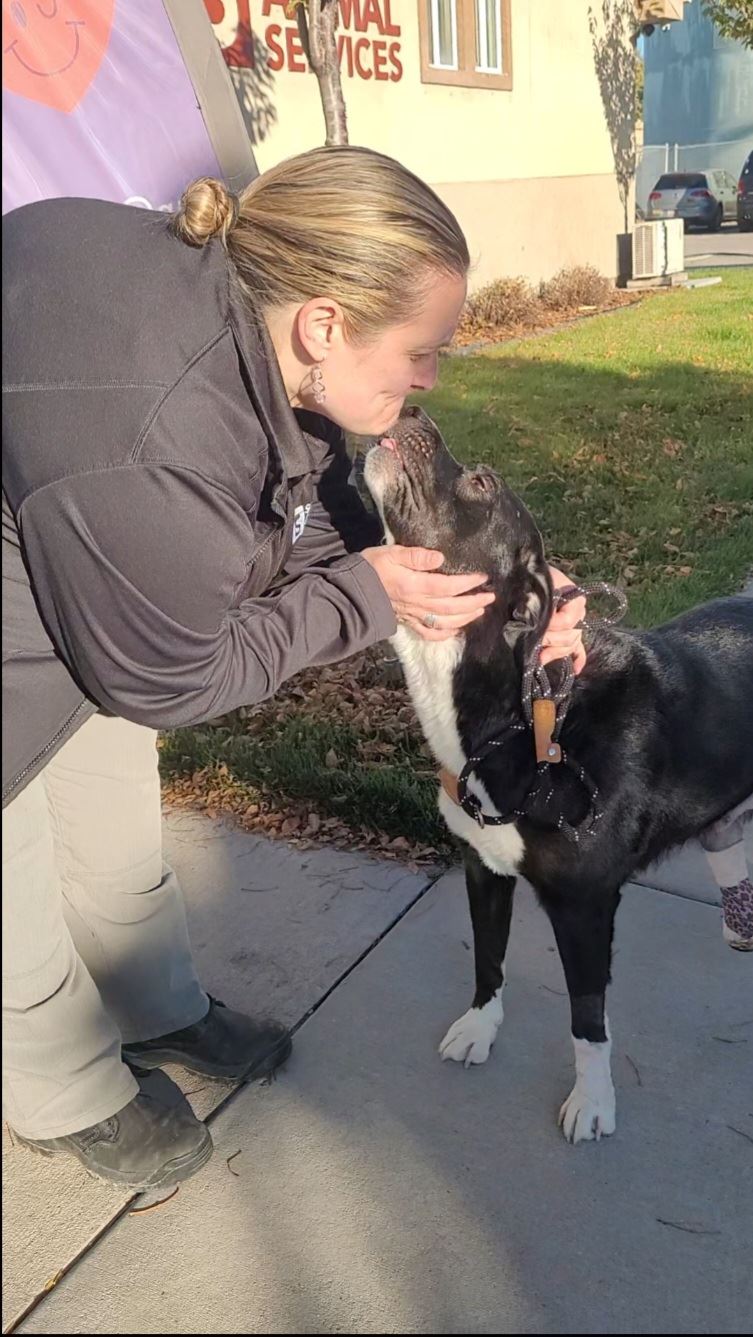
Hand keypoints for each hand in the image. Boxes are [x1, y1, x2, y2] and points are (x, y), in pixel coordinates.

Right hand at [362, 546, 493, 640]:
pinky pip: (429, 633)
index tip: (482, 577)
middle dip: (473, 602)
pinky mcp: (407, 623)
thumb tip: (440, 558)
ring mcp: (413, 616)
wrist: (351, 592)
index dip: (467, 583)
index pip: (448, 586)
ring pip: (444, 622)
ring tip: (479, 610)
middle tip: (490, 596)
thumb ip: (416, 556)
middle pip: (451, 606)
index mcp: (414, 585)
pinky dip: (445, 634)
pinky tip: (455, 629)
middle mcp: (417, 604)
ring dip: (464, 617)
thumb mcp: (391, 552)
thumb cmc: (371, 567)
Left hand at [541, 566, 586, 673]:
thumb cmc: (533, 578)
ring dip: (557, 653)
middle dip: (552, 641)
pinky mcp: (569, 632)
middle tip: (535, 644)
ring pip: (571, 644)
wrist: (529, 573)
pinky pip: (579, 648)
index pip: (568, 621)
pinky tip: (575, 671)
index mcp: (574, 598)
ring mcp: (576, 624)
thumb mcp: (535, 587)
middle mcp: (579, 612)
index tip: (537, 625)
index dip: (553, 626)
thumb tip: (533, 625)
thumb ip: (536, 604)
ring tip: (541, 659)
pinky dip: (578, 659)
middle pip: (571, 635)